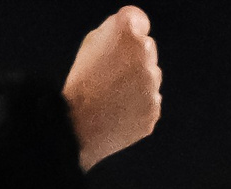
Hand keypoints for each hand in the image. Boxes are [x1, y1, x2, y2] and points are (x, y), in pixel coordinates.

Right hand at [63, 7, 161, 168]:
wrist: (76, 126)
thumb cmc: (81, 82)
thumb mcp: (91, 43)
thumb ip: (116, 30)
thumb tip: (134, 32)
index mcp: (126, 31)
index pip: (139, 21)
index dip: (127, 32)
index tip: (118, 45)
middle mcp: (144, 53)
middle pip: (147, 49)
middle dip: (134, 58)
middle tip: (110, 75)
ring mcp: (152, 84)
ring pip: (151, 77)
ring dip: (138, 83)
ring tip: (113, 95)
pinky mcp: (153, 109)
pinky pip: (150, 103)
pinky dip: (138, 106)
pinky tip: (118, 111)